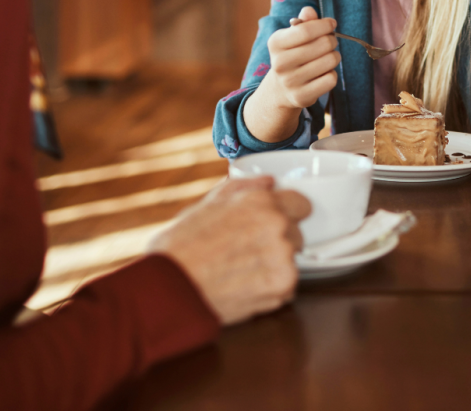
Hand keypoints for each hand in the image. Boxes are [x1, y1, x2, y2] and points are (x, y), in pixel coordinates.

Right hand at [148, 176, 311, 325]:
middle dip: (278, 242)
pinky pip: (287, 286)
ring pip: (291, 261)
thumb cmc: (180, 246)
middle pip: (297, 234)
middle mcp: (277, 225)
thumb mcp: (206, 204)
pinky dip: (271, 289)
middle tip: (246, 253)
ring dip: (274, 267)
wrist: (168, 287)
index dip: (288, 214)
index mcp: (261, 202)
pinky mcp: (282, 286)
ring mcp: (283, 257)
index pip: (302, 204)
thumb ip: (243, 188)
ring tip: (241, 272)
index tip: (275, 224)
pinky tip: (244, 287)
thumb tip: (269, 181)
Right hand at [264, 6, 339, 109]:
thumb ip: (303, 22)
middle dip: (332, 40)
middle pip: (323, 44)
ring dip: (334, 56)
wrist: (280, 88)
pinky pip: (331, 79)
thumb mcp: (292, 36)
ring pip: (330, 61)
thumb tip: (309, 11)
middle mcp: (280, 63)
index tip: (332, 24)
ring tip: (326, 57)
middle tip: (330, 42)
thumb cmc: (292, 54)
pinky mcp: (302, 97)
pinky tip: (323, 74)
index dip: (324, 25)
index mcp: (276, 43)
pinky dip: (331, 74)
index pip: (306, 30)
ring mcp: (290, 82)